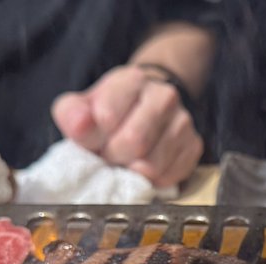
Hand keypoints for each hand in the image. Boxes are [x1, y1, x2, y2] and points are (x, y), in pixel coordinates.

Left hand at [52, 65, 202, 187]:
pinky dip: (151, 181)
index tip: (93, 139)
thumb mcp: (82, 106)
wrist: (145, 107)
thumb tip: (80, 127)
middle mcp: (164, 96)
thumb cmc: (108, 111)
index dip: (94, 137)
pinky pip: (169, 177)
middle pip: (134, 142)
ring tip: (126, 160)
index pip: (107, 116)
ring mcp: (183, 122)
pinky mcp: (194, 146)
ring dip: (131, 171)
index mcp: (133, 80)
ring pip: (152, 165)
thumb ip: (72, 114)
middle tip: (108, 154)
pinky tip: (143, 167)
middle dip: (114, 156)